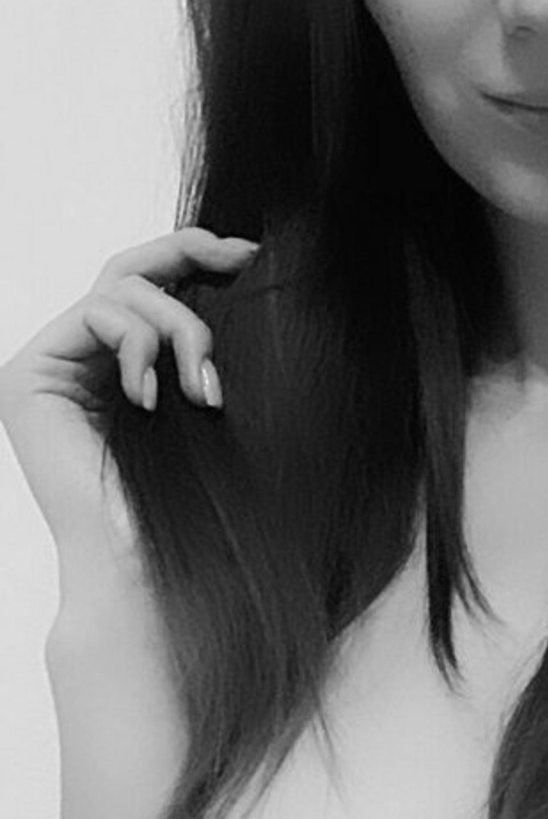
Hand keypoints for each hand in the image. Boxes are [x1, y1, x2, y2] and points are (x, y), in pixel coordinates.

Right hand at [0, 227, 258, 561]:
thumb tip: (245, 272)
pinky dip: (139, 346)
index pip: (148, 285)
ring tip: (202, 390)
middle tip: (239, 257)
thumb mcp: (205, 400)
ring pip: (121, 288)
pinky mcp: (27, 375)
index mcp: (113, 366)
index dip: (194, 253)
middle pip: (126, 266)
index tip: (250, 255)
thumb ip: (203, 344)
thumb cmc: (188, 501)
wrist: (146, 568)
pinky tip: (153, 401)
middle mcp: (73, 361)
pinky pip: (97, 314)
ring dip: (180, 328)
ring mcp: (46, 365)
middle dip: (188, 251)